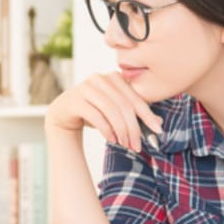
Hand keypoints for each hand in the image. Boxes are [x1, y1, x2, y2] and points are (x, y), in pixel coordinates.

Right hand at [44, 72, 162, 151]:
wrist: (64, 113)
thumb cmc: (94, 112)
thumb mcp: (116, 112)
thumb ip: (135, 114)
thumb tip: (159, 124)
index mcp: (114, 77)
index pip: (135, 98)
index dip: (148, 115)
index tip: (158, 131)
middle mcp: (100, 78)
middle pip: (124, 106)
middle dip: (134, 129)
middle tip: (137, 146)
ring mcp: (86, 87)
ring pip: (111, 111)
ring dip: (121, 131)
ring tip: (125, 145)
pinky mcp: (75, 100)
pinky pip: (96, 116)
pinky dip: (107, 130)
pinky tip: (112, 140)